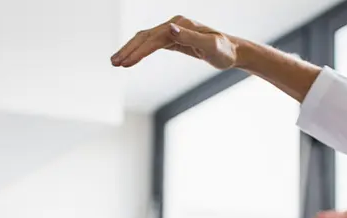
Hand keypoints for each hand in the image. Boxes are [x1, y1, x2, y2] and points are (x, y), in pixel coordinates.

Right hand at [111, 16, 237, 69]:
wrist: (232, 51)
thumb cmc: (224, 51)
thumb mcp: (210, 46)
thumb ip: (190, 37)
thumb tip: (170, 28)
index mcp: (180, 25)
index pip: (154, 38)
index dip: (139, 51)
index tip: (126, 63)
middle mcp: (174, 25)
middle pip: (144, 36)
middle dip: (128, 50)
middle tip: (113, 63)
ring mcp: (172, 31)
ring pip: (145, 39)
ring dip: (129, 49)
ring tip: (115, 62)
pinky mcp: (173, 39)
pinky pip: (151, 43)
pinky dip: (139, 50)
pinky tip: (130, 57)